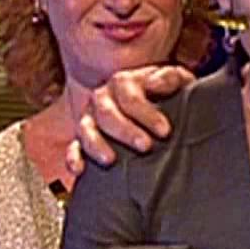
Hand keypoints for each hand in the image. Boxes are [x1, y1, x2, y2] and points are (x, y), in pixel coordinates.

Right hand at [65, 65, 195, 177]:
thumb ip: (169, 78)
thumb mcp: (175, 79)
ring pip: (86, 129)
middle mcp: (102, 98)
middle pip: (107, 114)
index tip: (165, 131)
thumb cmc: (168, 94)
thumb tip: (154, 83)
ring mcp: (90, 118)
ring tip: (110, 160)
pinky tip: (79, 171)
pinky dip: (74, 158)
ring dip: (97, 145)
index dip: (146, 114)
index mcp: (123, 82)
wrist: (159, 106)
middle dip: (126, 131)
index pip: (130, 97)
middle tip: (145, 146)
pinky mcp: (83, 139)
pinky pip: (73, 148)